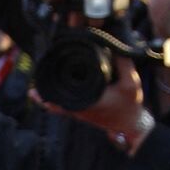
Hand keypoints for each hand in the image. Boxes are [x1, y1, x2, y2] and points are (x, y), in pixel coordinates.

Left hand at [31, 56, 152, 153]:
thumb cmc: (130, 104)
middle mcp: (79, 107)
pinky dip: (49, 101)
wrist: (130, 125)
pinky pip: (59, 107)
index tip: (48, 64)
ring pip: (55, 101)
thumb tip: (112, 43)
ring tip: (38, 74)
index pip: (66, 87)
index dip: (55, 76)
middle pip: (56, 93)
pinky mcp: (78, 113)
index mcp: (89, 99)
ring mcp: (77, 111)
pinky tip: (37, 95)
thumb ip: (123, 62)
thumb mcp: (131, 81)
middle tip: (40, 64)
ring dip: (47, 89)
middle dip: (48, 80)